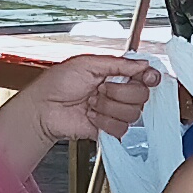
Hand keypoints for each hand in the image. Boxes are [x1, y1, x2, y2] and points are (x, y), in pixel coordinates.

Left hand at [14, 52, 153, 152]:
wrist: (44, 108)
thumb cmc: (57, 84)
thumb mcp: (87, 63)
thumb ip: (118, 63)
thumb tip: (142, 63)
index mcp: (115, 74)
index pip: (145, 76)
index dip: (149, 77)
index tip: (146, 77)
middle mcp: (118, 93)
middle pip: (142, 95)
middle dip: (119, 92)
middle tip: (100, 89)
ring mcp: (113, 111)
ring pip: (132, 113)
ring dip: (108, 107)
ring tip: (91, 102)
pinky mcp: (108, 129)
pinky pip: (121, 128)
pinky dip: (104, 122)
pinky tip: (91, 116)